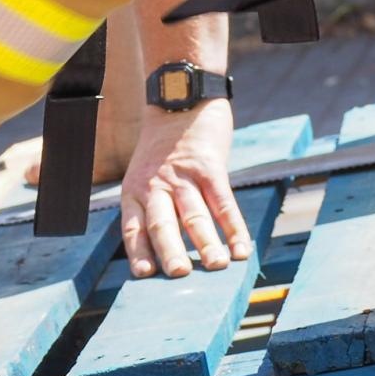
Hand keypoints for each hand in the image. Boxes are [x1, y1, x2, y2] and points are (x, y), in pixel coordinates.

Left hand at [120, 99, 249, 278]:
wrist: (182, 100)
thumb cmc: (163, 150)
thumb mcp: (143, 175)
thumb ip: (152, 209)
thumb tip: (166, 254)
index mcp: (134, 191)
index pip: (133, 226)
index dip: (138, 250)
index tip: (144, 274)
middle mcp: (155, 185)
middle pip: (162, 222)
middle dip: (170, 249)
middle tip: (179, 274)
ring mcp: (183, 175)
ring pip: (195, 214)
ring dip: (207, 242)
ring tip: (216, 267)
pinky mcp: (210, 166)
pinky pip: (223, 201)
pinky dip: (234, 227)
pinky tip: (242, 248)